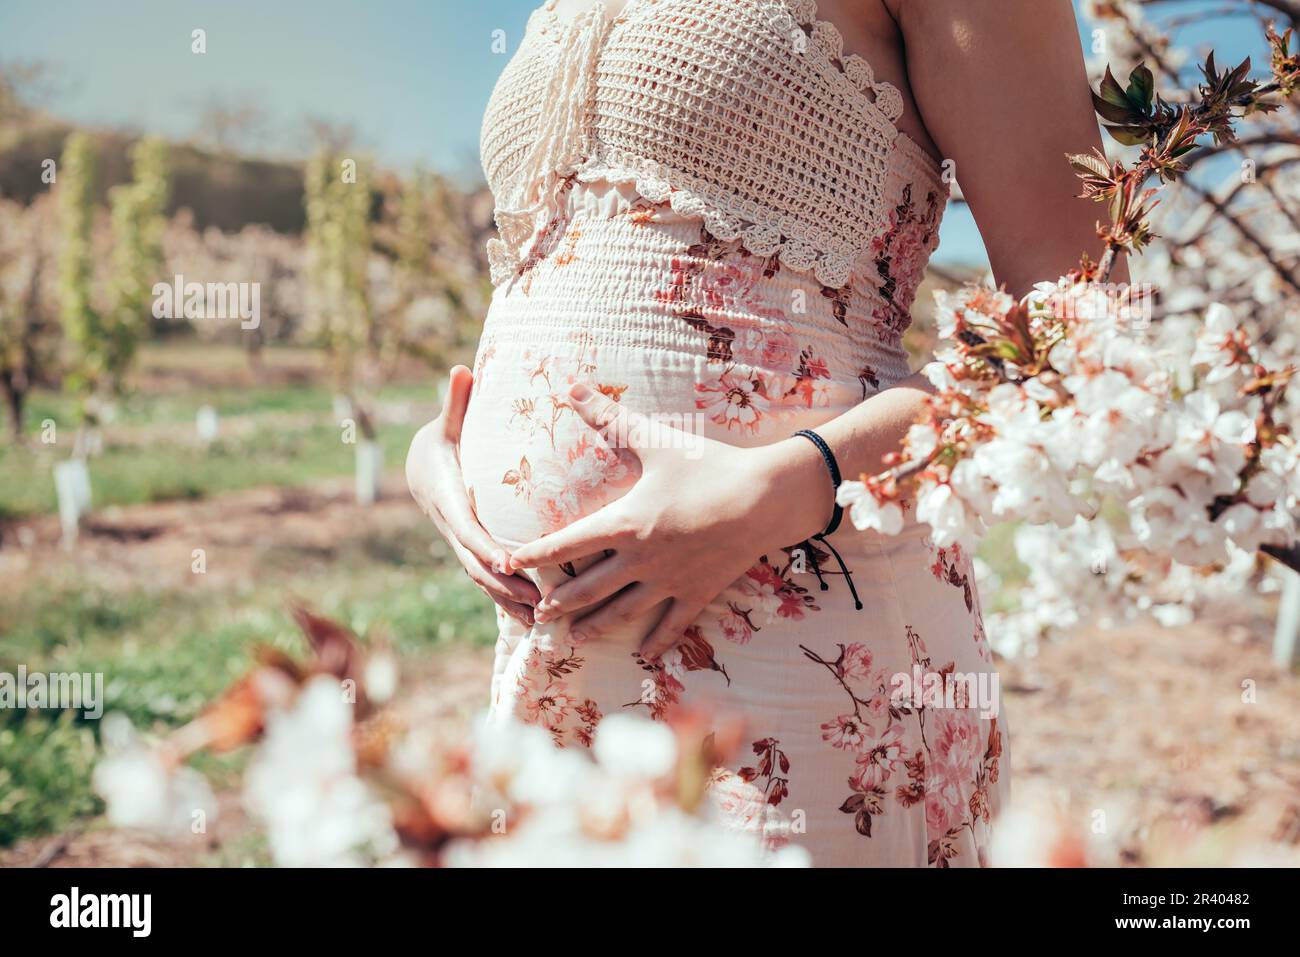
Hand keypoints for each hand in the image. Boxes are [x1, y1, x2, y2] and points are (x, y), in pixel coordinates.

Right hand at [406, 366, 540, 625]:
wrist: (421, 466)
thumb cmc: (442, 439)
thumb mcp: (447, 422)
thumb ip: (456, 402)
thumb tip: (462, 370)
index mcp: (447, 498)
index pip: (468, 527)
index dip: (486, 546)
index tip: (508, 560)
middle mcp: (452, 527)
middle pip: (477, 563)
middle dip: (505, 586)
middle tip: (537, 603)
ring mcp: (461, 543)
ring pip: (482, 578)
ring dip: (509, 600)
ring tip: (542, 621)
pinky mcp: (472, 550)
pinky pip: (489, 578)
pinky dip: (508, 598)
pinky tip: (534, 618)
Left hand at [507, 383, 831, 657]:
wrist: (765, 499)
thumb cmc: (709, 466)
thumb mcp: (656, 441)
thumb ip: (611, 419)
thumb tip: (574, 387)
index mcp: (625, 524)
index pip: (568, 544)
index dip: (536, 554)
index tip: (510, 562)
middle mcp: (641, 559)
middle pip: (589, 587)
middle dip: (560, 602)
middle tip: (537, 615)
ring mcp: (670, 581)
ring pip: (623, 611)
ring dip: (596, 625)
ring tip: (574, 638)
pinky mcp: (699, 592)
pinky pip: (673, 623)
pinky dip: (657, 639)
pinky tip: (644, 653)